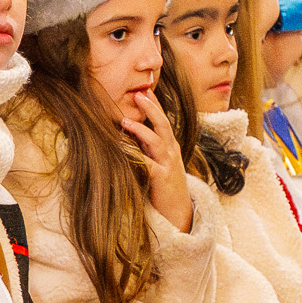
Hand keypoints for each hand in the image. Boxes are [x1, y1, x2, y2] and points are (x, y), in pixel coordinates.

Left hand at [121, 91, 192, 227]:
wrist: (179, 212)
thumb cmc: (165, 186)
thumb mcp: (158, 162)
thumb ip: (147, 147)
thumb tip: (129, 129)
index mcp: (170, 146)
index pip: (163, 121)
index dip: (155, 105)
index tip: (145, 90)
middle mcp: (172, 152)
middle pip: (163, 125)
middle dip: (151, 108)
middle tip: (139, 93)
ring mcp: (168, 164)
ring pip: (157, 141)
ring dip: (141, 130)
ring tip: (125, 121)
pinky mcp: (162, 178)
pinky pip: (148, 164)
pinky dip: (136, 156)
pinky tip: (123, 149)